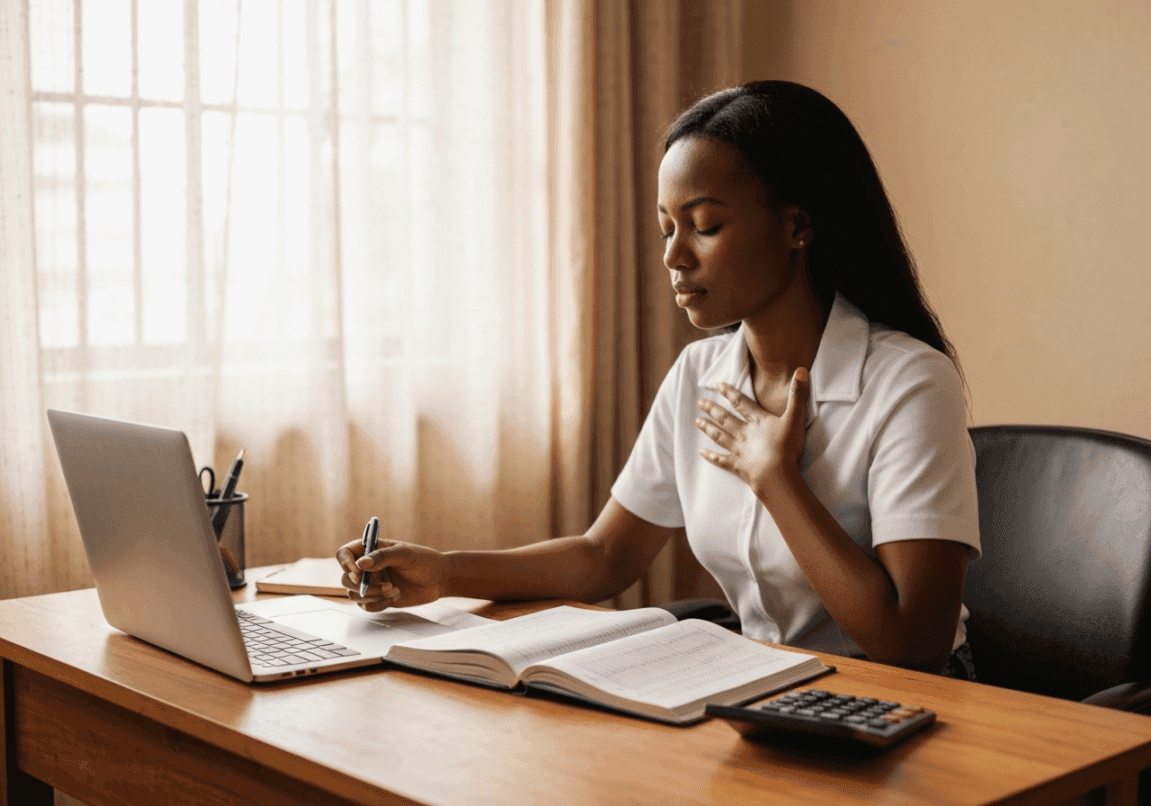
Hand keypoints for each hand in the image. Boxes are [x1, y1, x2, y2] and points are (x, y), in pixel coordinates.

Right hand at [336, 537, 448, 611]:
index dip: (345, 563)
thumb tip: (361, 563)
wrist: (440, 580)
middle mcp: (368, 567)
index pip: (345, 553)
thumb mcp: (405, 554)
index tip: (357, 572)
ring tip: (394, 590)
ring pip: (354, 595)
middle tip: (384, 585)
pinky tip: (395, 596)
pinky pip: (366, 606)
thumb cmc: (425, 561)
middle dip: (363, 585)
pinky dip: (378, 604)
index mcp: (371, 550)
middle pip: (346, 578)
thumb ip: (383, 557)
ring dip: (372, 596)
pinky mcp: (379, 598)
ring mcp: (373, 583)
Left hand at [694, 368, 809, 495]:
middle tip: (700, 402)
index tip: (717, 386)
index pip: (741, 403)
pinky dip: (711, 456)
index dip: (730, 393)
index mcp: (757, 421)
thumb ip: (798, 395)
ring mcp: (739, 450)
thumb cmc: (787, 447)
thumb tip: (802, 370)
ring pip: (719, 436)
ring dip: (708, 428)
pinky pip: (721, 460)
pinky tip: (702, 452)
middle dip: (712, 409)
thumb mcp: (795, 418)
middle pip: (725, 419)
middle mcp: (744, 433)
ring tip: (698, 421)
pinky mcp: (737, 466)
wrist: (777, 476)